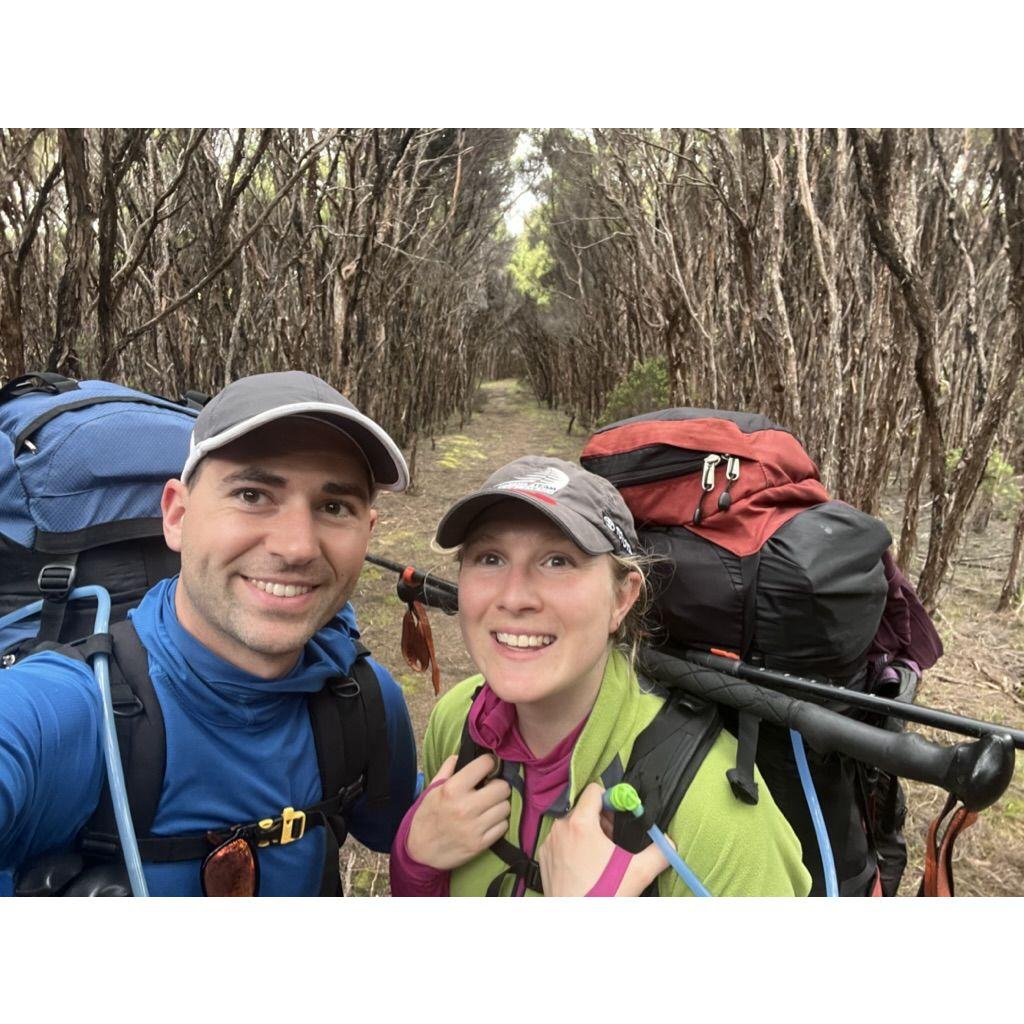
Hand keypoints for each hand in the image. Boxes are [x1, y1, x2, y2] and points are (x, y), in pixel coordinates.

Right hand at [406, 753, 511, 869]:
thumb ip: (447, 769)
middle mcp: (465, 807)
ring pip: (505, 807)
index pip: (485, 764)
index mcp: (452, 789)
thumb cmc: (426, 817)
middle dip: (498, 786)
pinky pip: (503, 826)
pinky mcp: (480, 844)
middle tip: (490, 789)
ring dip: (499, 805)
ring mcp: (474, 828)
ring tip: (488, 807)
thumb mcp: (431, 790)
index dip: (488, 763)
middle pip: (502, 787)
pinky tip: (487, 821)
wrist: (419, 852)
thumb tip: (461, 754)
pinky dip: (498, 822)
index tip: (487, 766)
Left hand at [537, 783, 670, 895]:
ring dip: (588, 833)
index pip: (594, 791)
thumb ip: (659, 852)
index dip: (611, 799)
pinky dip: (573, 846)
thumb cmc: (603, 896)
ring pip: (572, 824)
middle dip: (602, 820)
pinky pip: (561, 840)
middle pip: (584, 809)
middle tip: (614, 840)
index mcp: (580, 824)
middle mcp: (560, 829)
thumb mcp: (638, 872)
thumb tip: (669, 843)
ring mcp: (549, 843)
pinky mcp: (544, 857)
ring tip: (601, 857)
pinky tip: (585, 866)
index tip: (620, 815)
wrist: (576, 924)